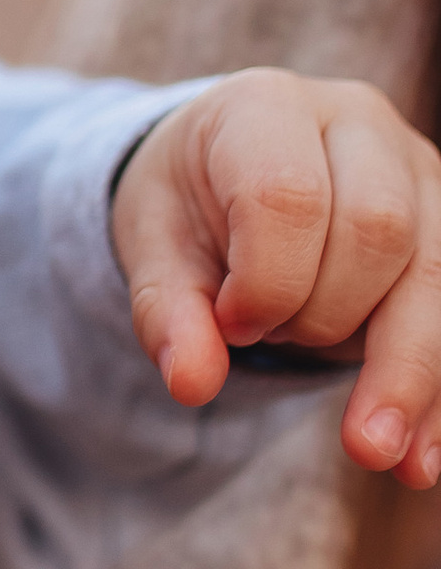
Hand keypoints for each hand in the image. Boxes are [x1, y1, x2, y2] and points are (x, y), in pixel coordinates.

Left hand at [110, 68, 440, 479]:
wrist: (230, 178)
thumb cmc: (191, 205)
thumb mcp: (153, 245)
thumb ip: (168, 310)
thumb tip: (191, 383)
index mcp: (266, 108)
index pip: (287, 196)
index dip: (263, 281)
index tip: (231, 326)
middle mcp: (357, 123)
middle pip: (379, 230)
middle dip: (330, 317)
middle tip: (277, 345)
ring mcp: (420, 172)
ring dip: (413, 373)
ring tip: (381, 457)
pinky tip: (422, 460)